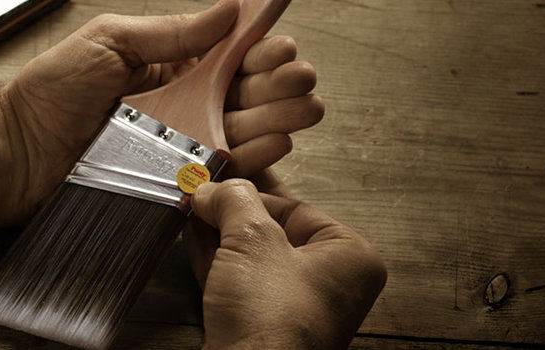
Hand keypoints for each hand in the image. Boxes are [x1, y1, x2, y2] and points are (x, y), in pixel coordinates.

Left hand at [0, 0, 323, 219]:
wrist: (17, 153)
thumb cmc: (49, 94)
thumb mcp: (110, 42)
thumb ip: (173, 32)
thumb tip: (228, 10)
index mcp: (174, 67)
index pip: (232, 54)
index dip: (262, 48)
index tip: (281, 44)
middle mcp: (187, 103)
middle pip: (250, 91)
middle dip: (283, 82)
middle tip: (298, 78)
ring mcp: (186, 141)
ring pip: (249, 127)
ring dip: (283, 116)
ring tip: (304, 107)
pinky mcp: (182, 178)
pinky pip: (228, 166)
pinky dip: (258, 154)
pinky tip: (279, 140)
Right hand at [184, 177, 386, 348]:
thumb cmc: (272, 323)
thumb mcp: (253, 241)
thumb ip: (236, 203)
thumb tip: (218, 188)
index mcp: (351, 258)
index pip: (297, 208)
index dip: (253, 193)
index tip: (222, 182)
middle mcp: (330, 284)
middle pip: (274, 232)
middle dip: (234, 213)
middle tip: (204, 191)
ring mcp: (297, 309)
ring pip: (254, 258)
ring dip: (220, 234)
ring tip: (193, 209)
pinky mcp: (265, 327)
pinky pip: (241, 284)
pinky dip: (218, 262)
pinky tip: (194, 240)